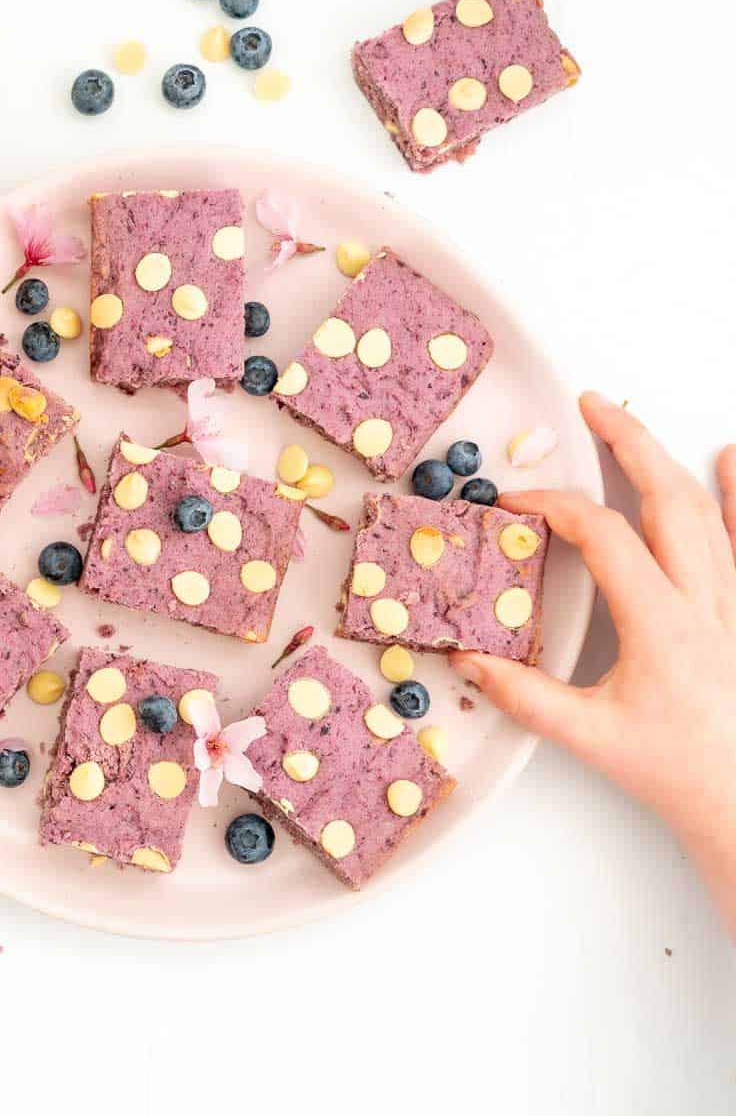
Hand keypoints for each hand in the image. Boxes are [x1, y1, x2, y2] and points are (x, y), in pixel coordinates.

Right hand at [450, 392, 735, 928]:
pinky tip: (731, 458)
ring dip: (669, 458)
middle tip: (590, 406)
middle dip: (626, 442)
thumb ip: (523, 695)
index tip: (514, 505)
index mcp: (662, 624)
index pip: (603, 536)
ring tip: (635, 422)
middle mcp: (708, 600)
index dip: (553, 507)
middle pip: (668, 496)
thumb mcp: (588, 735)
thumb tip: (467, 659)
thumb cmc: (674, 769)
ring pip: (709, 508)